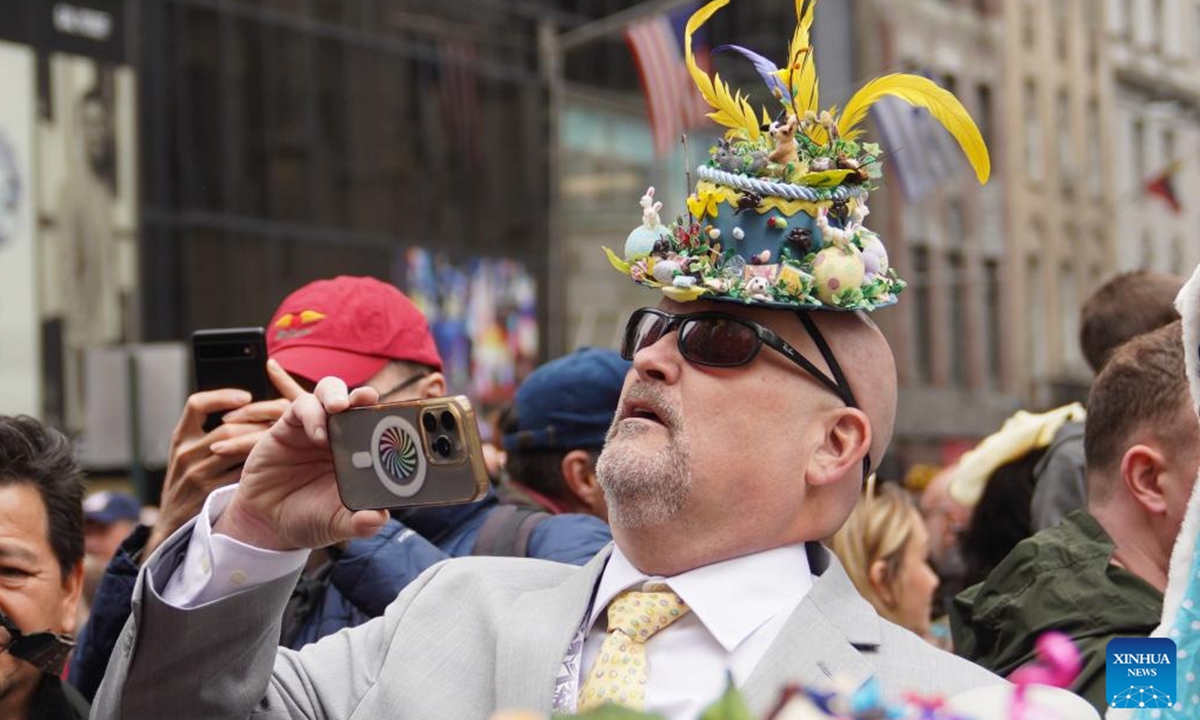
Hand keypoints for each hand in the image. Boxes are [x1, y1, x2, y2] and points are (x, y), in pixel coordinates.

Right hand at [143, 360, 304, 559]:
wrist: (173, 526)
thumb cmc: (190, 484)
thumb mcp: (190, 455)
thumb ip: (210, 433)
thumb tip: (251, 406)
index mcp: (180, 438)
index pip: (196, 405)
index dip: (222, 396)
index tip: (246, 396)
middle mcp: (186, 453)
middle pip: (228, 427)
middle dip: (259, 422)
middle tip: (283, 419)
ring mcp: (198, 475)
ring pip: (237, 449)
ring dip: (263, 441)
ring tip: (283, 438)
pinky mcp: (211, 494)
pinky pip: (242, 474)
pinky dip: (260, 465)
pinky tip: (276, 462)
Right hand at [215, 377, 387, 550]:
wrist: (268, 523)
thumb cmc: (311, 517)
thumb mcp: (338, 524)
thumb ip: (360, 523)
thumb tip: (379, 519)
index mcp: (362, 453)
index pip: (381, 424)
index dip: (391, 415)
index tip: (402, 415)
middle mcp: (342, 435)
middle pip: (357, 399)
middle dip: (365, 395)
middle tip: (368, 399)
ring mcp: (316, 427)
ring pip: (329, 392)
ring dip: (337, 394)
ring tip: (339, 408)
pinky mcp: (289, 426)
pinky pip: (302, 407)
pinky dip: (312, 415)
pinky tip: (317, 435)